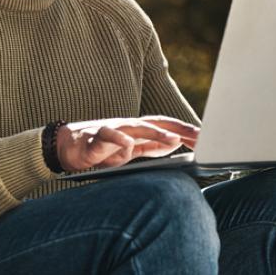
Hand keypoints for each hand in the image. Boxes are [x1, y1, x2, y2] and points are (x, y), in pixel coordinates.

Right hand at [56, 116, 200, 172]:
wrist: (67, 146)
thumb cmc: (100, 149)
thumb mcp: (130, 151)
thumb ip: (152, 147)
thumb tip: (175, 143)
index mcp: (137, 130)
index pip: (167, 127)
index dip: (186, 131)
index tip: (208, 139)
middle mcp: (127, 125)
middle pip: (157, 123)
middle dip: (179, 128)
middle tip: (200, 136)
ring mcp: (111, 129)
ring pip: (136, 127)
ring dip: (156, 133)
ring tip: (173, 138)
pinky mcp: (94, 137)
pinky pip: (107, 136)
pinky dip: (118, 139)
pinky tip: (128, 144)